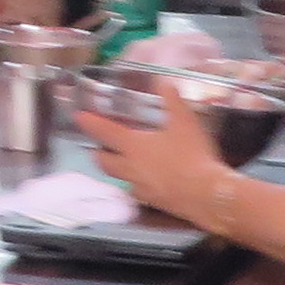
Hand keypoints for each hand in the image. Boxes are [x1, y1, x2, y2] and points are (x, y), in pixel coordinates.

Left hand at [84, 74, 229, 228]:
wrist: (205, 194)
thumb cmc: (191, 155)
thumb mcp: (185, 121)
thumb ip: (172, 100)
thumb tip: (163, 82)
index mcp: (133, 146)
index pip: (104, 132)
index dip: (90, 123)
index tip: (79, 117)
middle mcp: (130, 168)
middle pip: (104, 161)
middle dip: (98, 153)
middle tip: (99, 146)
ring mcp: (139, 187)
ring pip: (119, 178)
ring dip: (117, 169)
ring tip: (123, 163)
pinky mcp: (151, 201)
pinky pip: (137, 192)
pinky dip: (137, 185)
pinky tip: (147, 182)